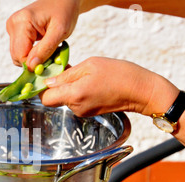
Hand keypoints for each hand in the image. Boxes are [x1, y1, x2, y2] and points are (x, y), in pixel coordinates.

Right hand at [6, 0, 80, 70]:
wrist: (64, 0)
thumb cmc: (65, 11)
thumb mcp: (60, 32)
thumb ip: (45, 50)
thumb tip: (31, 66)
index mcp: (22, 22)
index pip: (20, 55)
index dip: (33, 64)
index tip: (49, 64)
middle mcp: (13, 24)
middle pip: (17, 57)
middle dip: (33, 62)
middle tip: (50, 57)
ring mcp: (12, 28)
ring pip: (18, 56)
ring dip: (33, 58)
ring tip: (47, 49)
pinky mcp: (15, 31)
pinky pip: (20, 50)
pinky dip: (31, 53)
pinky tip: (42, 46)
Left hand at [41, 56, 179, 116]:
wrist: (141, 91)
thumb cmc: (120, 74)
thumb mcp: (91, 65)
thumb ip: (67, 74)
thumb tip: (49, 81)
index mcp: (75, 94)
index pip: (45, 98)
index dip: (42, 87)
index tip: (46, 76)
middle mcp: (76, 107)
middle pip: (54, 99)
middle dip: (56, 86)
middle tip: (67, 70)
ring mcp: (83, 112)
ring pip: (65, 99)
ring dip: (69, 88)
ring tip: (86, 76)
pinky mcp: (89, 113)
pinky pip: (76, 101)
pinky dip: (78, 92)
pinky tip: (91, 83)